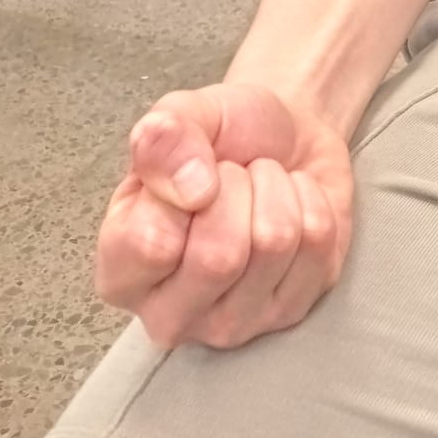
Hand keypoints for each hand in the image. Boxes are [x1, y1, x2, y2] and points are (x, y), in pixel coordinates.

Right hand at [95, 83, 353, 349]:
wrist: (284, 138)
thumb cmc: (222, 136)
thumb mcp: (182, 113)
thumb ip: (166, 136)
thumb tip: (190, 189)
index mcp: (120, 272)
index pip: (152, 244)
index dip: (183, 187)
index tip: (192, 171)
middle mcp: (168, 315)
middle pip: (220, 256)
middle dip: (238, 186)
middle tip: (233, 175)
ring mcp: (232, 324)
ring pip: (274, 243)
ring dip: (275, 189)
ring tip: (259, 187)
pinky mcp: (291, 312)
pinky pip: (317, 242)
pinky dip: (310, 200)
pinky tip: (290, 204)